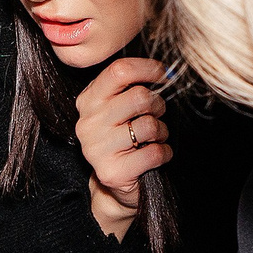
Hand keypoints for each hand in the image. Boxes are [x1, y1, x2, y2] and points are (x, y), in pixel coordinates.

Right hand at [74, 57, 171, 240]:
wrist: (115, 183)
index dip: (147, 69)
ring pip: (148, 125)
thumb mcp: (119, 106)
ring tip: (155, 138)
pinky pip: (153, 153)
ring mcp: (97, 149)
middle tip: (157, 114)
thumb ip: (130, 86)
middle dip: (158, 105)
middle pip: (139, 96)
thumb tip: (165, 69)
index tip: (163, 73)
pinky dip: (164, 152)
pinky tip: (157, 154)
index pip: (118, 71)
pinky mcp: (112, 172)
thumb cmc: (124, 137)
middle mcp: (87, 124)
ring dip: (161, 131)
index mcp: (88, 101)